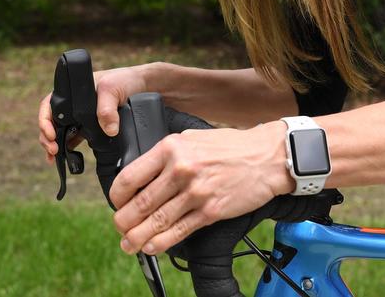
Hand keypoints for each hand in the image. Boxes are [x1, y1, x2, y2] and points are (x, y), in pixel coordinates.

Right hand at [37, 62, 154, 162]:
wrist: (144, 86)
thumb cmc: (125, 80)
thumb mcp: (113, 89)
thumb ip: (107, 108)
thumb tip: (108, 131)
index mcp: (72, 91)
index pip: (48, 105)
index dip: (44, 121)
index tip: (51, 135)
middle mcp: (73, 104)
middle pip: (51, 121)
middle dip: (47, 138)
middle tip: (53, 151)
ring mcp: (80, 116)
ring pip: (60, 132)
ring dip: (55, 146)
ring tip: (55, 159)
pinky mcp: (90, 127)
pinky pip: (73, 139)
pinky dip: (67, 150)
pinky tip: (66, 160)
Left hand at [108, 121, 292, 255]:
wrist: (266, 157)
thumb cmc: (230, 147)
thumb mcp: (191, 138)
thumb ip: (167, 154)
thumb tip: (143, 175)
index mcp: (171, 148)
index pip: (130, 177)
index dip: (117, 196)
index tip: (118, 203)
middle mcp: (180, 170)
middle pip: (140, 204)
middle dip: (123, 222)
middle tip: (120, 228)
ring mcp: (195, 193)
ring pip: (156, 222)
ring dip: (137, 238)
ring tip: (129, 244)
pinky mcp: (210, 211)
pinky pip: (179, 231)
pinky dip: (161, 243)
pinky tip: (152, 247)